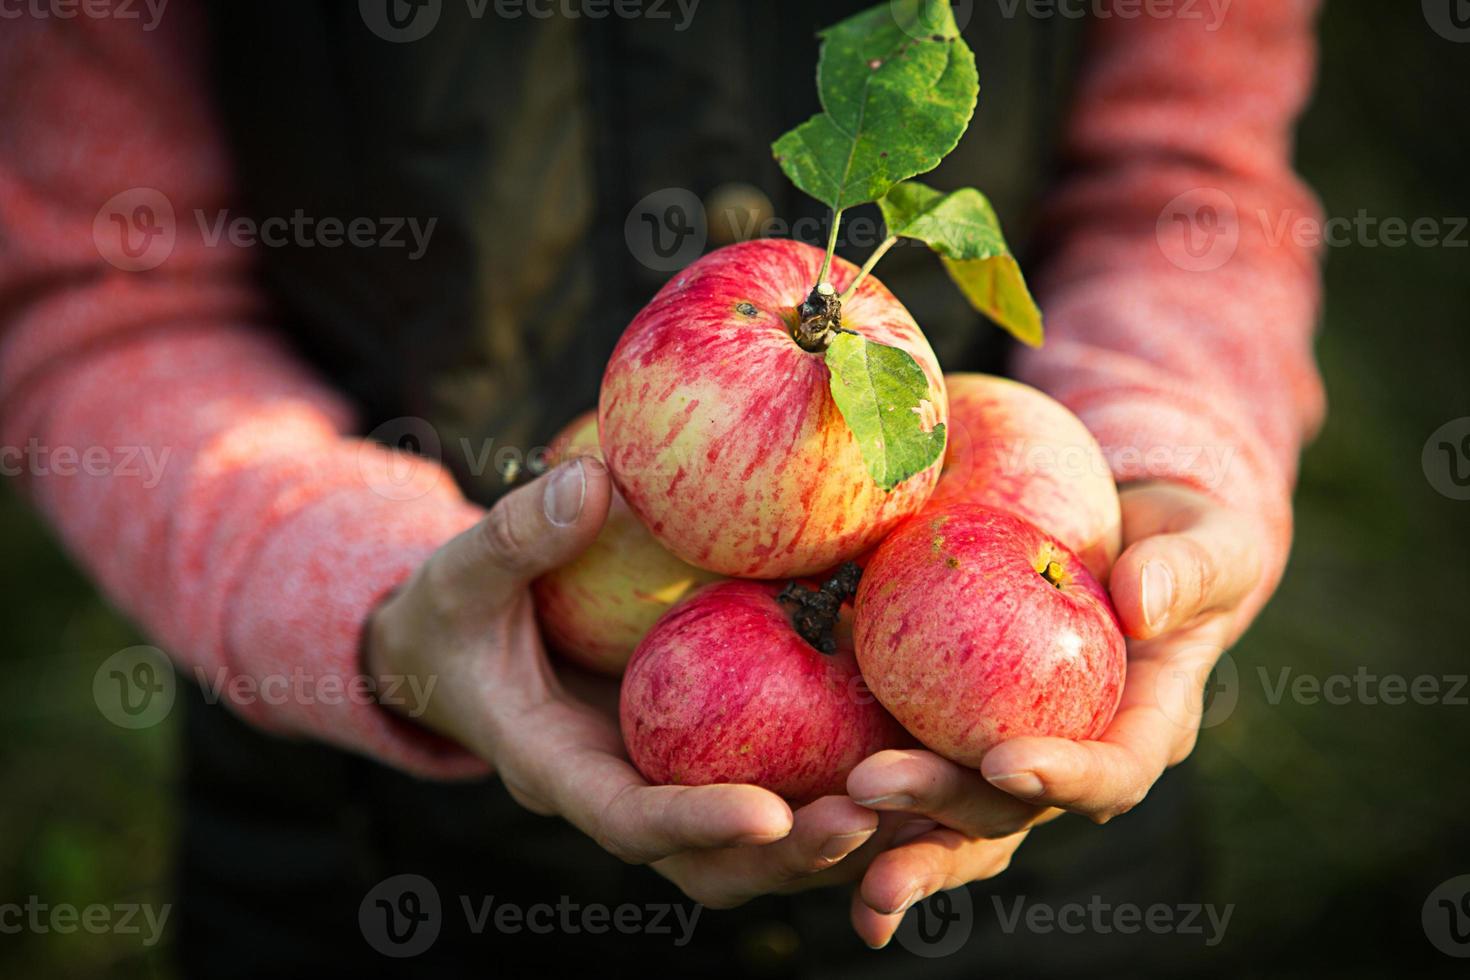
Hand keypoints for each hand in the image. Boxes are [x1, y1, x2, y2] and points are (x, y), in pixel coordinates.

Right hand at [365, 457, 880, 907]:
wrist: (462, 645)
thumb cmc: (455, 611)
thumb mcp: (463, 572)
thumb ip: (516, 538)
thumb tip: (592, 483)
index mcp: (558, 769)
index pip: (628, 821)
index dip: (696, 826)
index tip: (770, 815)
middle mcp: (624, 792)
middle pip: (714, 865)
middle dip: (792, 856)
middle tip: (872, 821)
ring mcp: (669, 780)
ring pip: (759, 847)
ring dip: (836, 836)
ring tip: (919, 805)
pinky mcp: (705, 751)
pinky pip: (780, 782)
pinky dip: (842, 781)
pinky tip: (912, 746)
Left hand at [841, 481, 1263, 946]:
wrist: (1128, 542)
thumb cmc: (1179, 542)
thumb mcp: (1206, 542)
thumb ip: (1185, 569)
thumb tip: (1142, 607)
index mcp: (1143, 729)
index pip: (1110, 772)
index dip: (1063, 779)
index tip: (1005, 761)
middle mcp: (1070, 762)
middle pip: (1007, 809)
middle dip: (940, 809)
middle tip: (869, 786)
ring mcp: (1007, 757)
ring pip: (951, 817)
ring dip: (894, 840)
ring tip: (832, 845)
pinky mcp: (952, 736)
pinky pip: (909, 767)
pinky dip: (860, 797)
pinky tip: (802, 810)